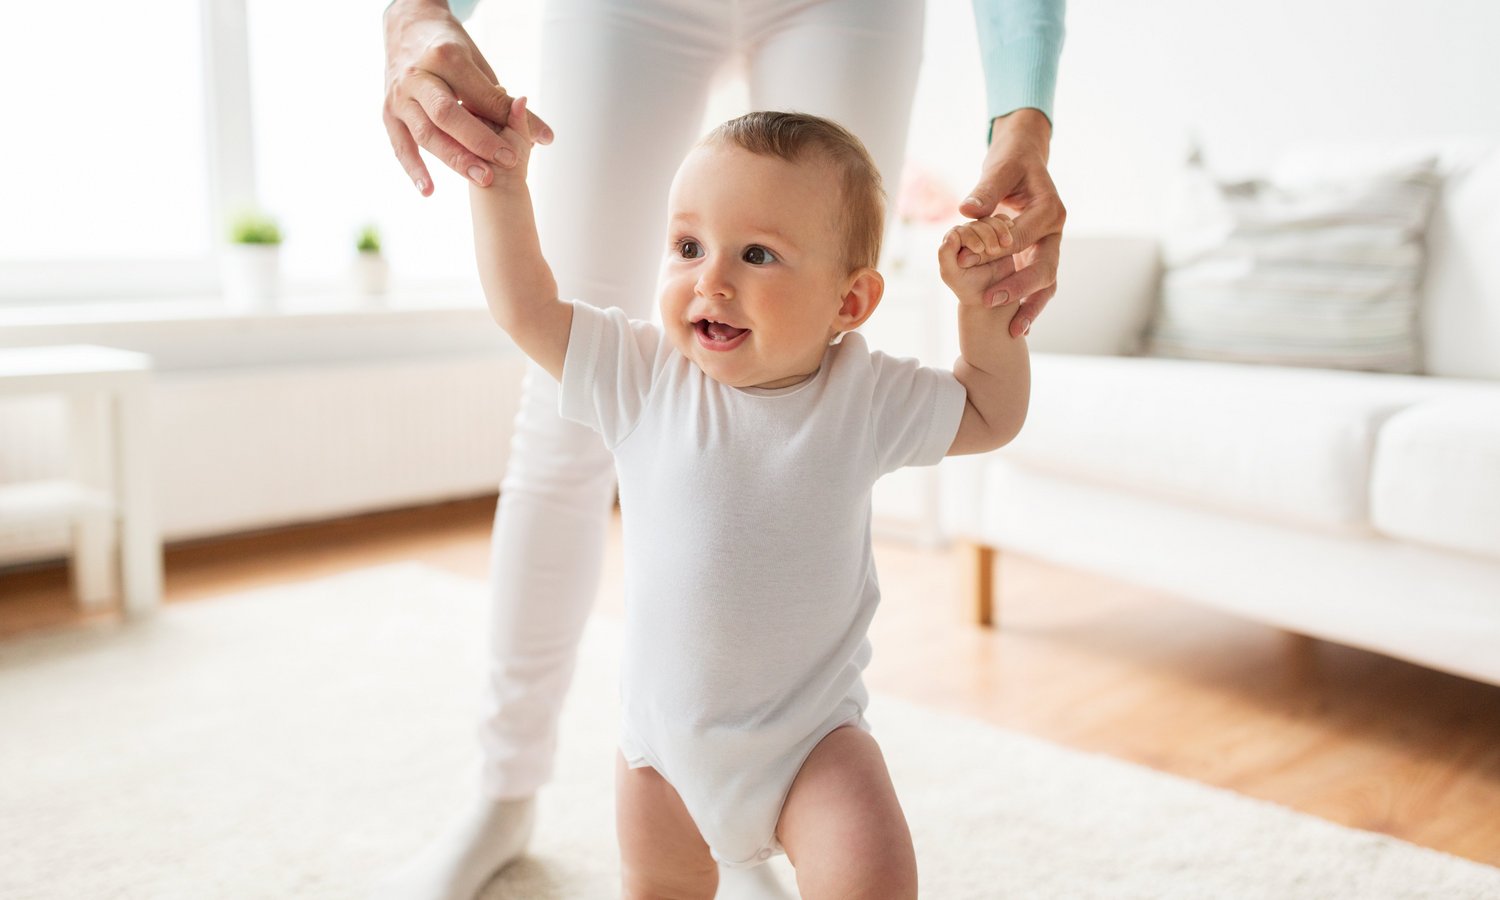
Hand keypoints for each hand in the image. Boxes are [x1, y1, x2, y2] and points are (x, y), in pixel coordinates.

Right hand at [382, 0, 553, 194]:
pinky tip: (429, 191)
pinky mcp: (388, 112)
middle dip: (479, 142)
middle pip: (448, 114)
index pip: (478, 96)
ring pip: (426, 132)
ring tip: (483, 180)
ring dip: (454, 159)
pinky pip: (400, 145)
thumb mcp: (479, 66)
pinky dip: (413, 169)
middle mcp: (418, 76)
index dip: (503, 121)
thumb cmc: (451, 50)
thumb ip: (505, 103)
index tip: (527, 147)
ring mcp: (400, 96)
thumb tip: (545, 138)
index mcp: (446, 57)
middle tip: (508, 163)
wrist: (407, 28)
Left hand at [939, 216, 1019, 307]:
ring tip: (1005, 245)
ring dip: (999, 229)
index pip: (960, 230)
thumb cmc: (968, 287)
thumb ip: (946, 256)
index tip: (979, 249)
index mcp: (951, 242)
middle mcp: (966, 234)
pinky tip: (1011, 234)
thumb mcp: (952, 274)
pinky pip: (1003, 222)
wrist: (990, 296)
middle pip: (977, 224)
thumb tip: (951, 234)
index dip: (970, 237)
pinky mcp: (999, 234)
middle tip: (994, 250)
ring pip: (991, 221)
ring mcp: (983, 233)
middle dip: (986, 234)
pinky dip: (1007, 225)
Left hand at [957, 109, 1064, 336]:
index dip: (993, 249)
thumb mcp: (999, 169)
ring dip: (1030, 305)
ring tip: (1015, 330)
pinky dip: (1030, 305)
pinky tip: (1018, 327)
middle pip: (1044, 266)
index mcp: (1049, 209)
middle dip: (1018, 287)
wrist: (1025, 160)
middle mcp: (1055, 231)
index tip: (966, 260)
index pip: (1022, 236)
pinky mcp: (1041, 255)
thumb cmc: (1011, 162)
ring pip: (1047, 282)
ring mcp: (1050, 246)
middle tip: (990, 301)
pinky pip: (1039, 284)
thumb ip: (986, 189)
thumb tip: (968, 210)